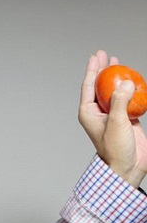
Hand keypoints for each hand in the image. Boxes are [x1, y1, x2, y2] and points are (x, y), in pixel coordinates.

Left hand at [78, 50, 146, 187]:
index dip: (92, 70)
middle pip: (99, 86)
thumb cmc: (116, 149)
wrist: (128, 167)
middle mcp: (98, 112)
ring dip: (117, 78)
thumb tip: (126, 83)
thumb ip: (120, 102)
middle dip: (103, 70)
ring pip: (113, 91)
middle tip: (106, 55)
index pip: (88, 86)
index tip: (96, 57)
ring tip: (119, 64)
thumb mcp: (116, 123)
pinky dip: (130, 90)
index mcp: (88, 112)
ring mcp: (112, 114)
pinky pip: (127, 100)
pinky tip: (134, 81)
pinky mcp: (126, 118)